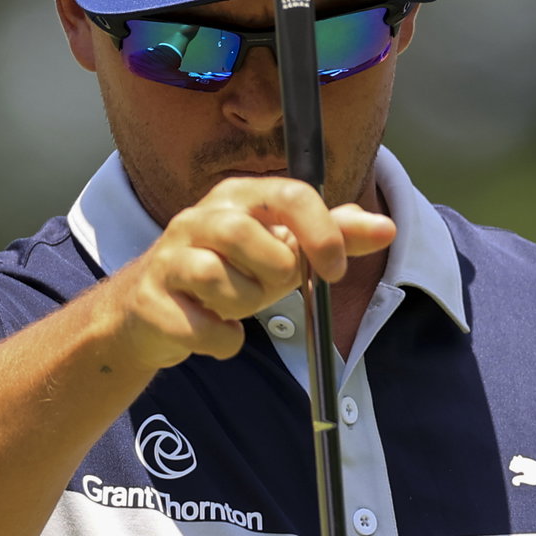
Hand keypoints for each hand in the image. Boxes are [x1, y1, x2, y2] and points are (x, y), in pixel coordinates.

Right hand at [101, 176, 395, 370]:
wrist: (150, 311)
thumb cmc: (226, 273)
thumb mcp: (281, 250)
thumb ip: (332, 235)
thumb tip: (386, 227)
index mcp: (238, 197)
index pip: (290, 194)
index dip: (321, 233)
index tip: (335, 270)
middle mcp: (198, 217)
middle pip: (246, 235)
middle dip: (272, 272)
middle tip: (270, 286)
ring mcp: (169, 256)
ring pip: (220, 280)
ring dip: (242, 306)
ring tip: (234, 306)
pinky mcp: (149, 298)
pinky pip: (202, 328)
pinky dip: (222, 341)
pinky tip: (215, 331)